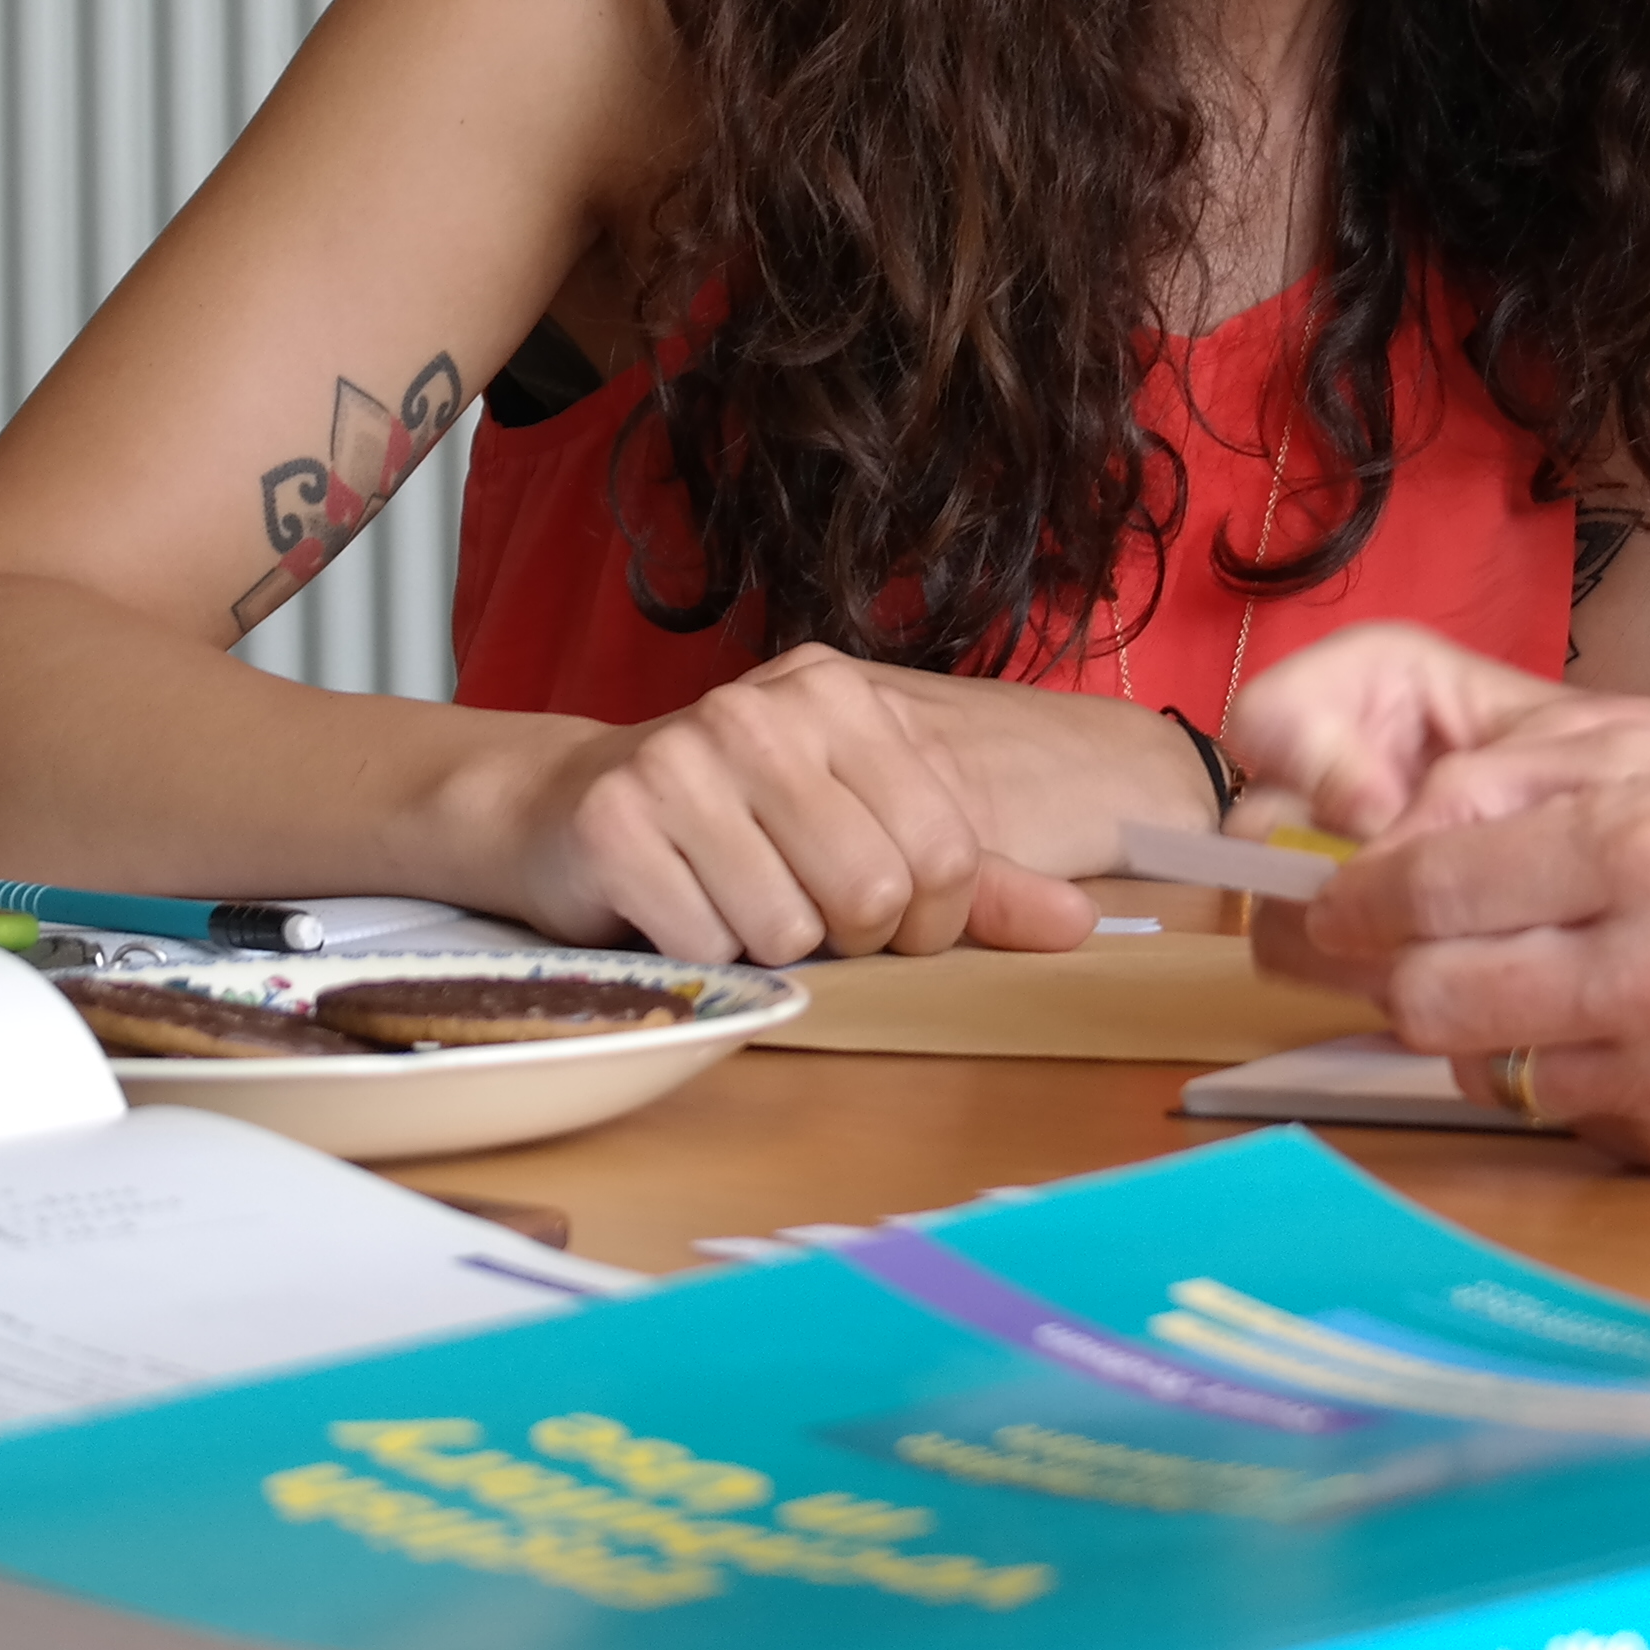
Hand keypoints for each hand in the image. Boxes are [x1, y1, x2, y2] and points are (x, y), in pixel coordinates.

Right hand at [497, 649, 1103, 963]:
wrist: (568, 806)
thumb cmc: (740, 824)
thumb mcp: (867, 828)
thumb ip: (974, 878)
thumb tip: (1081, 924)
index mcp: (843, 697)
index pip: (945, 850)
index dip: (928, 919)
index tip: (888, 917)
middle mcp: (764, 710)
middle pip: (871, 894)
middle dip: (847, 936)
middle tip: (804, 911)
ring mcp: (683, 758)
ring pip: (788, 929)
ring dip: (767, 945)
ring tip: (735, 897)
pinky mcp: (616, 821)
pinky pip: (705, 945)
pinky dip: (701, 952)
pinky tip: (677, 904)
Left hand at [1230, 629, 1649, 1172]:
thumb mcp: (1629, 741)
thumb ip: (1491, 778)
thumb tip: (1370, 847)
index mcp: (1645, 846)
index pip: (1427, 890)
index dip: (1354, 895)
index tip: (1335, 897)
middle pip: (1430, 998)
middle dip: (1402, 963)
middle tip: (1410, 938)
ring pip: (1480, 1068)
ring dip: (1487, 1020)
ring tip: (1551, 961)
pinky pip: (1559, 1115)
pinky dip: (1562, 1068)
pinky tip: (1613, 1016)